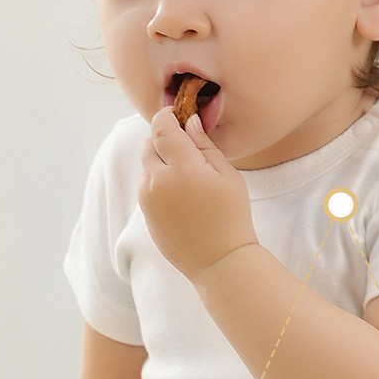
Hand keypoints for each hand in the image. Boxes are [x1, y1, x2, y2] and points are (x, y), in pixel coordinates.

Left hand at [138, 107, 257, 282]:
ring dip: (160, 163)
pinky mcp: (146, 216)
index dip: (167, 116)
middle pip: (148, 144)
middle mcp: (158, 182)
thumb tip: (188, 122)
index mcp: (181, 168)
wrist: (220, 262)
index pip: (161, 127)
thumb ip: (204, 145)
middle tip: (186, 147)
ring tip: (187, 177)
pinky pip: (147, 188)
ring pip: (146, 167)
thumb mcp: (228, 176)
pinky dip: (159, 184)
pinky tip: (182, 197)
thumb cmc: (232, 217)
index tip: (178, 116)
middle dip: (163, 139)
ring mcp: (148, 201)